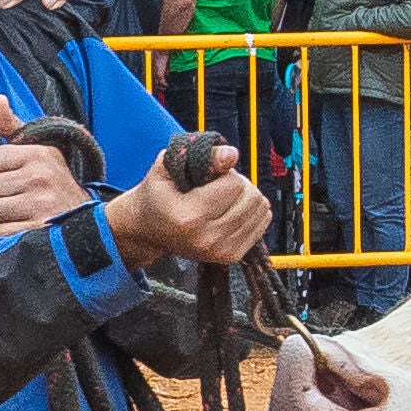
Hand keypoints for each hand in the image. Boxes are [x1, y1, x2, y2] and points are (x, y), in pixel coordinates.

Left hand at [0, 105, 96, 233]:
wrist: (93, 224)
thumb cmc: (58, 185)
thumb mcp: (42, 150)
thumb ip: (14, 127)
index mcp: (38, 154)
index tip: (12, 176)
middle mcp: (39, 177)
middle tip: (19, 197)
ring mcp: (39, 206)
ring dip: (1, 215)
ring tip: (24, 212)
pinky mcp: (36, 231)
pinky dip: (9, 234)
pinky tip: (27, 226)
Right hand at [105, 149, 270, 269]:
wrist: (147, 229)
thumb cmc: (158, 195)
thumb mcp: (168, 167)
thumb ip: (203, 157)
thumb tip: (232, 155)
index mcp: (189, 217)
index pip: (234, 184)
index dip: (224, 172)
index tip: (207, 177)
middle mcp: (206, 239)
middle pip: (251, 197)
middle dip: (238, 184)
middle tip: (217, 187)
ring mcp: (220, 251)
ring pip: (261, 210)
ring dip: (245, 198)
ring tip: (222, 199)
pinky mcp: (231, 256)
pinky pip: (262, 224)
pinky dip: (251, 212)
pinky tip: (231, 211)